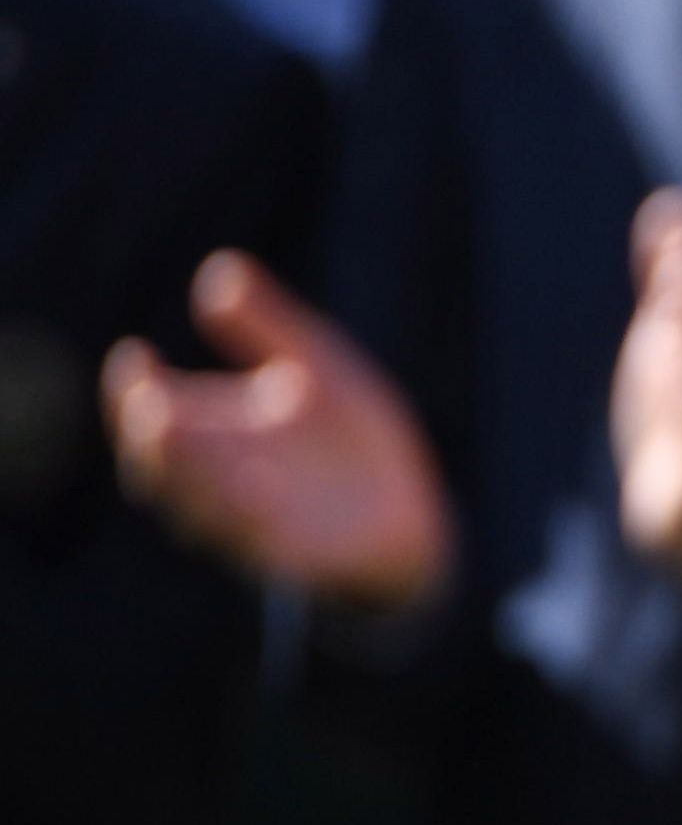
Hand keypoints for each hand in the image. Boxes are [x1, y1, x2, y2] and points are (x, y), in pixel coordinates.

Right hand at [102, 251, 451, 606]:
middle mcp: (215, 480)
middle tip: (149, 406)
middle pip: (159, 465)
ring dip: (188, 474)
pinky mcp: (291, 556)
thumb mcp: (318, 367)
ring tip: (176, 436)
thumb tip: (220, 269)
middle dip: (151, 436)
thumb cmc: (347, 437)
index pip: (148, 411)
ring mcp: (249, 521)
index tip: (135, 352)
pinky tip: (254, 487)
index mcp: (210, 431)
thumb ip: (268, 325)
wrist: (407, 514)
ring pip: (200, 507)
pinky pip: (261, 543)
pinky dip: (250, 515)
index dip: (132, 387)